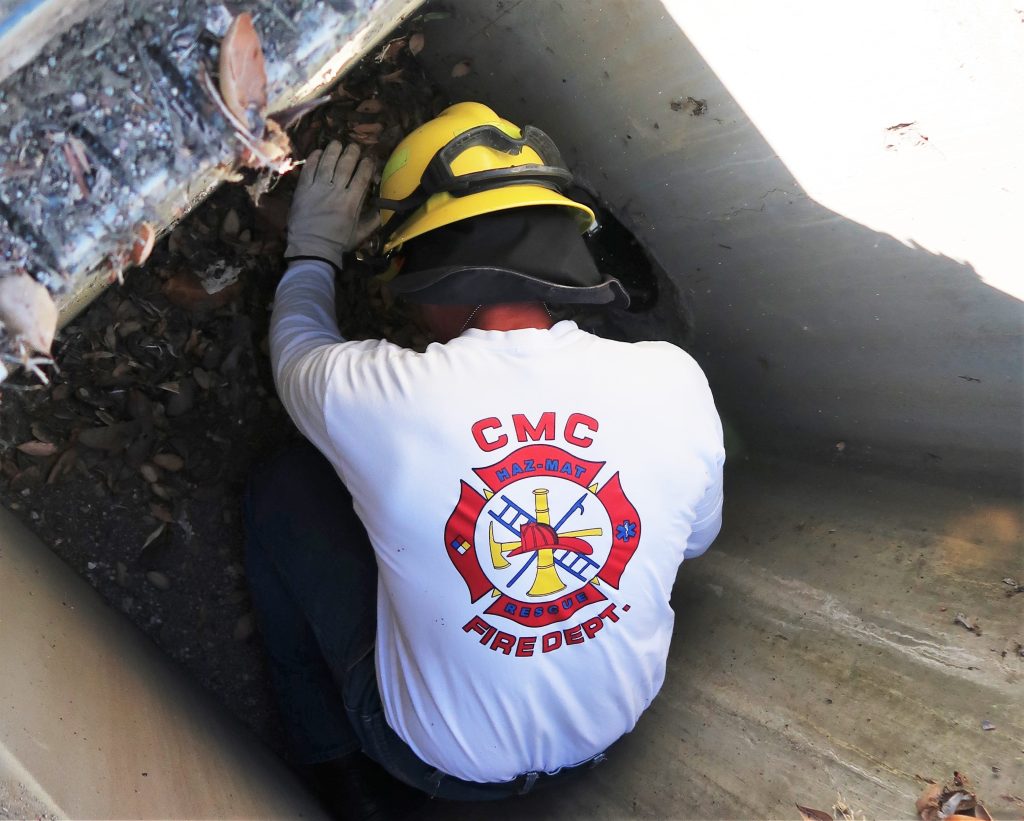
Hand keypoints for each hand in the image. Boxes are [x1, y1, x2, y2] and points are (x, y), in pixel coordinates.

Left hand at [285, 141, 379, 268]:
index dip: (367, 164)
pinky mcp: (303, 189)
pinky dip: (314, 158)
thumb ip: (372, 221)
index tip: (369, 159)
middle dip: (352, 153)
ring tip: (337, 143)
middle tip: (354, 147)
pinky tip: (318, 152)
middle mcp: (336, 190)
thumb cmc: (337, 243)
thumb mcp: (359, 234)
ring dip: (334, 150)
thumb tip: (382, 210)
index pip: (362, 176)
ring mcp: (318, 188)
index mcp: (352, 201)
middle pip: (345, 165)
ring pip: (328, 162)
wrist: (311, 249)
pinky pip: (309, 169)